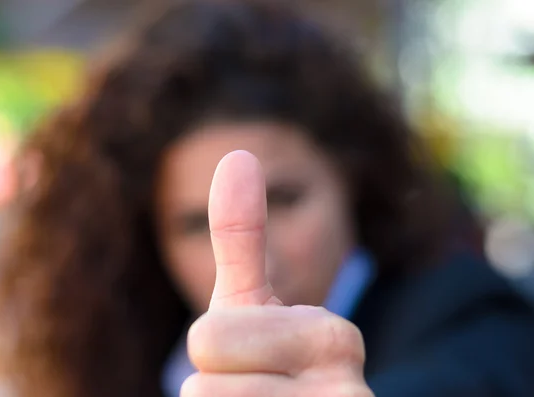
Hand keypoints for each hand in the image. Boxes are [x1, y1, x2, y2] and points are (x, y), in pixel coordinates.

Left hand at [182, 151, 373, 396]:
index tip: (255, 362)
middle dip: (216, 393)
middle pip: (205, 391)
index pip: (206, 344)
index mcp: (334, 336)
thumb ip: (242, 237)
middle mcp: (349, 391)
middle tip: (257, 395)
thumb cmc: (271, 367)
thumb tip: (237, 152)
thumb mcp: (252, 305)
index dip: (213, 357)